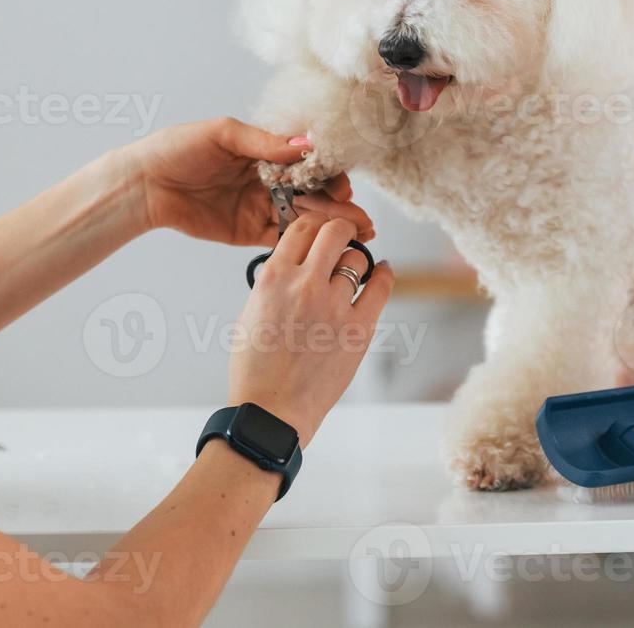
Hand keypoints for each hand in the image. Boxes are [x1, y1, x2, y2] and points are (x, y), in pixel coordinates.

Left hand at [122, 118, 373, 246]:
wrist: (144, 183)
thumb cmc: (177, 149)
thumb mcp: (223, 135)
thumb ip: (265, 143)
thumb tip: (306, 144)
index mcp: (264, 153)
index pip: (306, 163)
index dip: (329, 174)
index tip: (344, 185)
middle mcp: (267, 180)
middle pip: (310, 194)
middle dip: (338, 206)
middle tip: (361, 219)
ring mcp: (258, 207)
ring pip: (301, 218)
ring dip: (328, 227)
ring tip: (356, 235)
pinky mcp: (246, 232)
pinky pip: (279, 238)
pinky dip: (302, 242)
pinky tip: (324, 248)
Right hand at [226, 214, 395, 445]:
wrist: (271, 411)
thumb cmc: (255, 369)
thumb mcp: (249, 313)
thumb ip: (272, 283)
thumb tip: (293, 265)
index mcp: (273, 278)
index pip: (301, 227)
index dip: (314, 223)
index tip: (319, 228)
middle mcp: (304, 285)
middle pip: (334, 231)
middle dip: (340, 229)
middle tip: (343, 236)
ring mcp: (334, 306)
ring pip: (357, 258)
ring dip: (357, 258)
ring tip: (355, 266)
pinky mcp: (358, 329)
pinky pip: (381, 287)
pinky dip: (384, 275)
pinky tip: (382, 272)